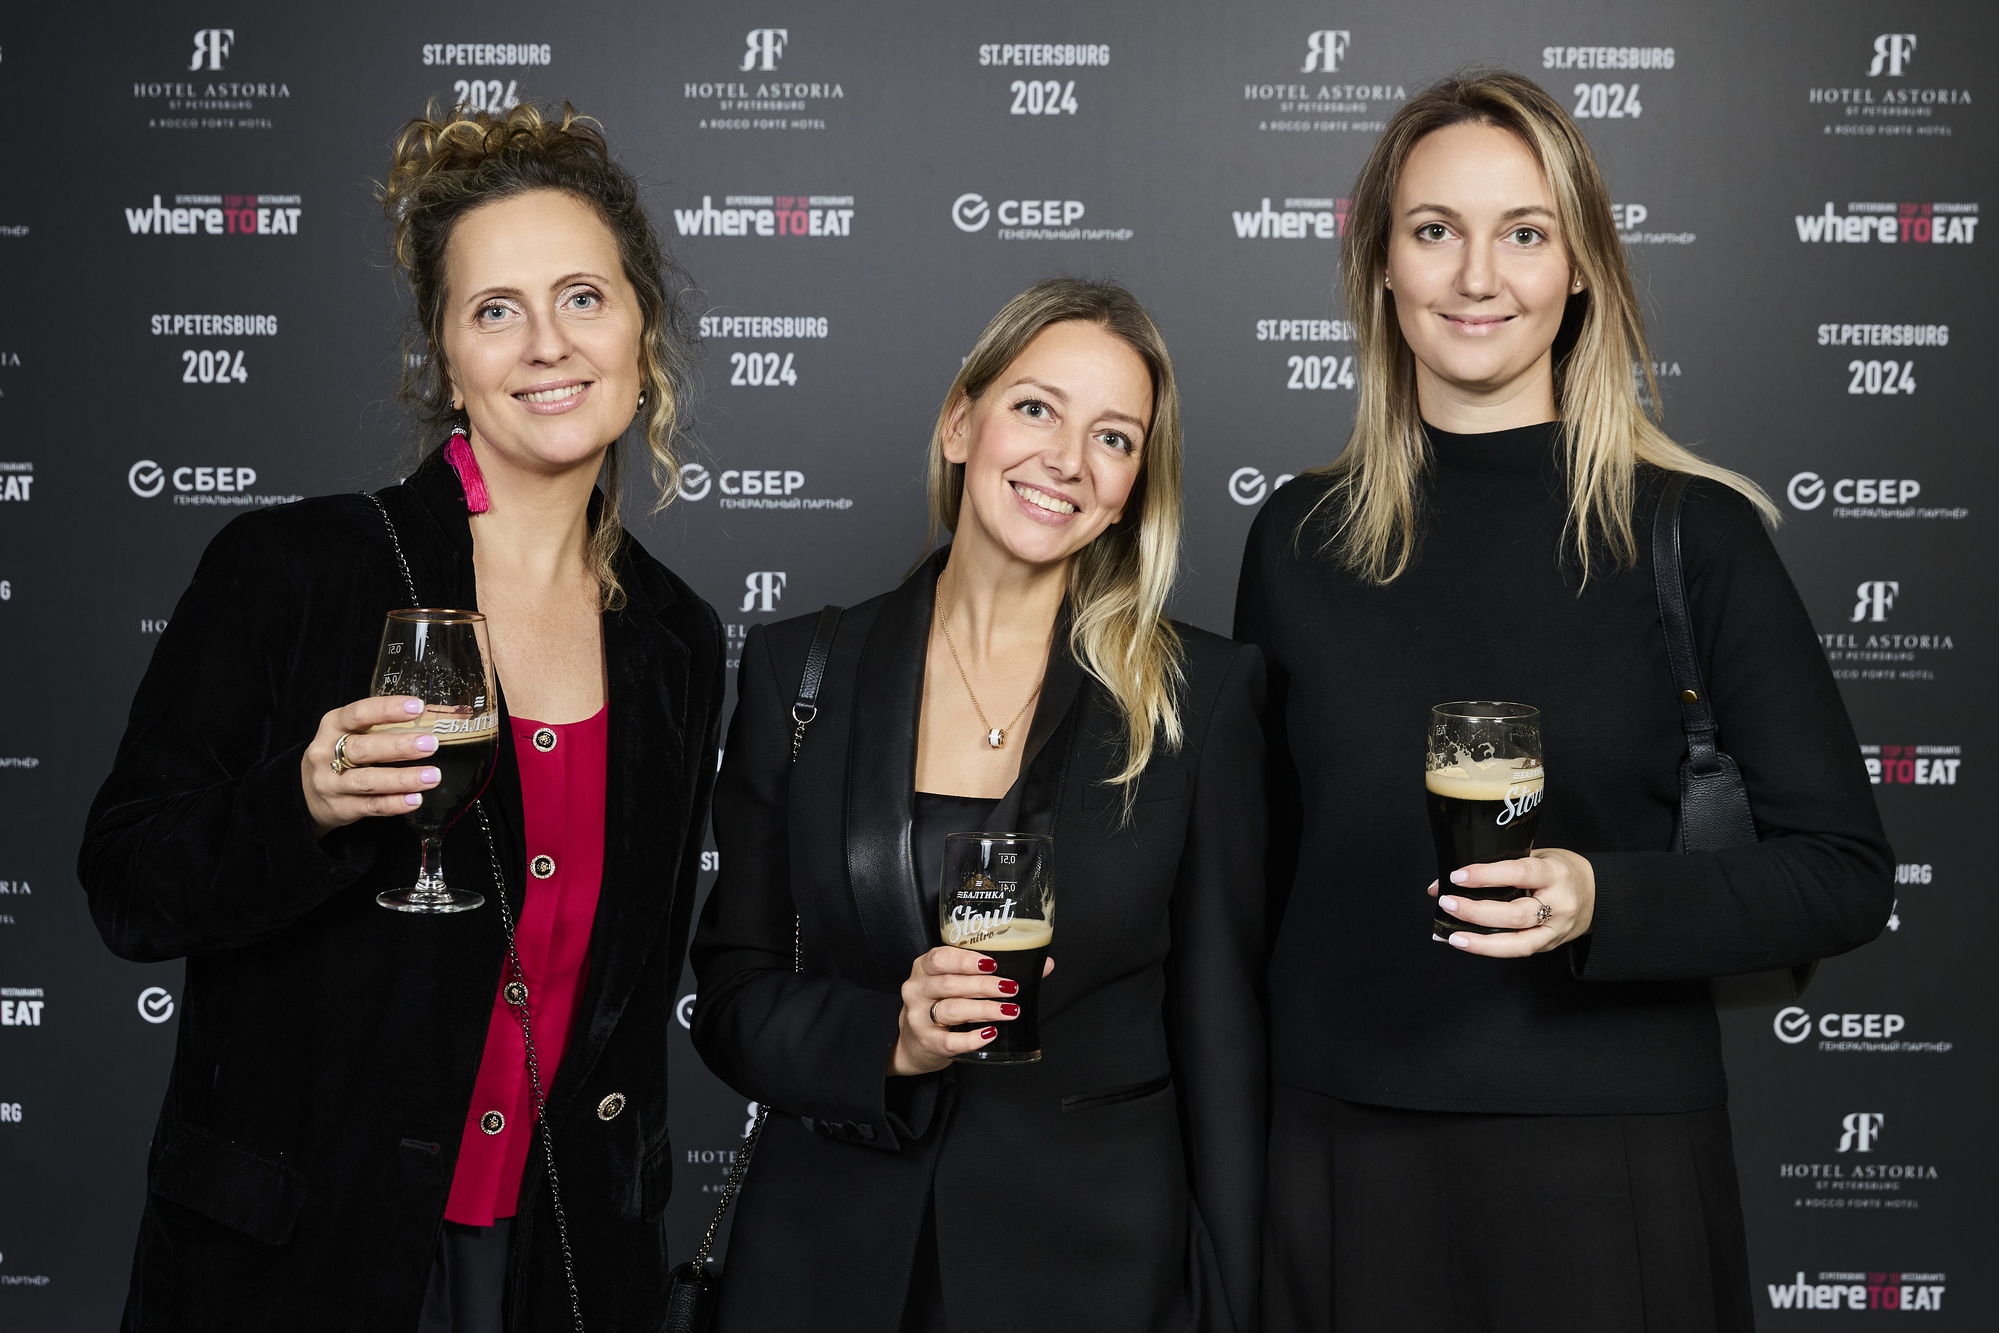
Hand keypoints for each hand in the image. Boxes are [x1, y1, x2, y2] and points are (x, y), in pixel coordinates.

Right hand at [300, 696, 441, 838]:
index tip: (417, 707)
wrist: (305, 794)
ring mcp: (331, 783)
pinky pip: (370, 806)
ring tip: (432, 776)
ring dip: (402, 779)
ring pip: (368, 781)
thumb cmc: (338, 754)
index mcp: (332, 726)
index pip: (359, 713)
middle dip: (399, 746)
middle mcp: (327, 752)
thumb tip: (430, 719)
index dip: (387, 709)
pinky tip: (415, 799)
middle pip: (364, 749)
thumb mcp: (349, 733)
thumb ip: (381, 726)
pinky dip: (394, 803)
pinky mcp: (340, 808)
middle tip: (430, 744)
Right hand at [890, 947, 1054, 1076]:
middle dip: (984, 985)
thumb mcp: (957, 983)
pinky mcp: (927, 1042)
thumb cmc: (942, 1003)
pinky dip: (973, 1038)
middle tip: (1011, 988)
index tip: (993, 963)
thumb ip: (994, 972)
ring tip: (1010, 1010)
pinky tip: (991, 1033)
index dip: (966, 960)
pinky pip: (950, 1041)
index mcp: (924, 968)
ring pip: (952, 1010)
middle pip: (950, 983)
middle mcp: (917, 990)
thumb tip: (1043, 965)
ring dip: (984, 1009)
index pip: (940, 958)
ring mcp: (918, 1017)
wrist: (913, 1042)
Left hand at [1430, 848, 1595, 957]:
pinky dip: (1489, 949)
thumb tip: (1443, 881)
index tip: (1457, 876)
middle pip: (1515, 914)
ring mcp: (1555, 929)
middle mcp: (1559, 904)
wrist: (1595, 894)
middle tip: (1447, 903)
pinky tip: (1466, 943)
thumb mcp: (1536, 856)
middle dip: (1476, 911)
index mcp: (1555, 873)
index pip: (1519, 873)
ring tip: (1451, 935)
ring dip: (1480, 941)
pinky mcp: (1549, 945)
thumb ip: (1497, 865)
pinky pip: (1518, 950)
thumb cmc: (1558, 870)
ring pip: (1518, 942)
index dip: (1487, 875)